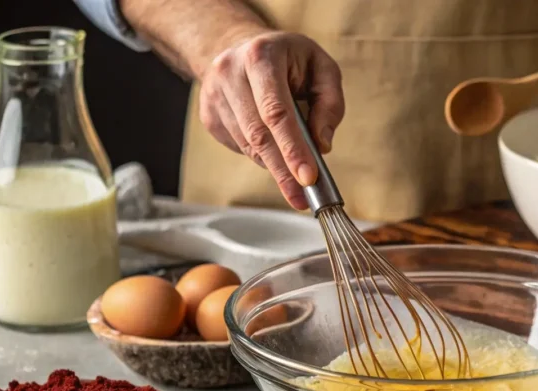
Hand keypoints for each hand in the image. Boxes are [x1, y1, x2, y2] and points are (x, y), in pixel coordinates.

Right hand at [198, 31, 344, 209]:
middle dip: (282, 170)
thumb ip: (329, 104)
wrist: (241, 47)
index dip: (292, 148)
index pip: (276, 111)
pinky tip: (273, 148)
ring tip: (295, 180)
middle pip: (258, 134)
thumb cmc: (289, 60)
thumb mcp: (322, 68)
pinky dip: (260, 155)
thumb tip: (321, 144)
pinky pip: (239, 146)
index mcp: (261, 56)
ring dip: (274, 166)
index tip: (307, 177)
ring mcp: (214, 94)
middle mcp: (230, 72)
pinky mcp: (208, 114)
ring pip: (247, 144)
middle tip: (301, 197)